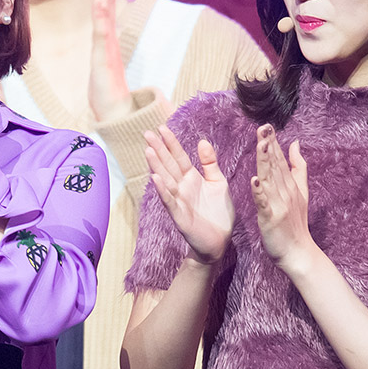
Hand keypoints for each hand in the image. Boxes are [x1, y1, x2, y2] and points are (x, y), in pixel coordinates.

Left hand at [87, 0, 131, 123]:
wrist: (116, 116)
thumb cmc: (108, 98)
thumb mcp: (100, 72)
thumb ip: (103, 61)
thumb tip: (102, 55)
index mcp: (106, 41)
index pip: (103, 9)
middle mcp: (108, 39)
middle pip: (106, 2)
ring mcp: (107, 46)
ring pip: (105, 10)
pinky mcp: (105, 57)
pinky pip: (102, 31)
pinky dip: (102, 13)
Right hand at [145, 126, 232, 263]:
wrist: (220, 241)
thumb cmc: (218, 213)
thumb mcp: (218, 183)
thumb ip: (210, 163)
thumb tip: (202, 141)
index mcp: (191, 178)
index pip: (179, 157)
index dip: (171, 143)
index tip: (162, 127)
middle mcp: (182, 187)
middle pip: (168, 165)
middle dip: (158, 149)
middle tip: (147, 133)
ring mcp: (179, 201)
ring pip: (165, 180)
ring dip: (156, 166)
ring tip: (148, 151)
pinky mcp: (179, 216)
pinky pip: (169, 201)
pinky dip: (162, 190)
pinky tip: (155, 178)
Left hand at [251, 125, 315, 273]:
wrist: (299, 253)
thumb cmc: (296, 224)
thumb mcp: (301, 192)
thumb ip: (298, 168)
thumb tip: (295, 143)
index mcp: (290, 185)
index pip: (280, 160)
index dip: (273, 143)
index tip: (266, 125)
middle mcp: (286, 192)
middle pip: (275, 166)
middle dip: (269, 145)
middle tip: (263, 127)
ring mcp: (279, 204)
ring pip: (270, 179)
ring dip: (265, 162)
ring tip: (261, 144)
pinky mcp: (272, 218)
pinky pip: (264, 203)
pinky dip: (259, 192)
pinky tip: (254, 180)